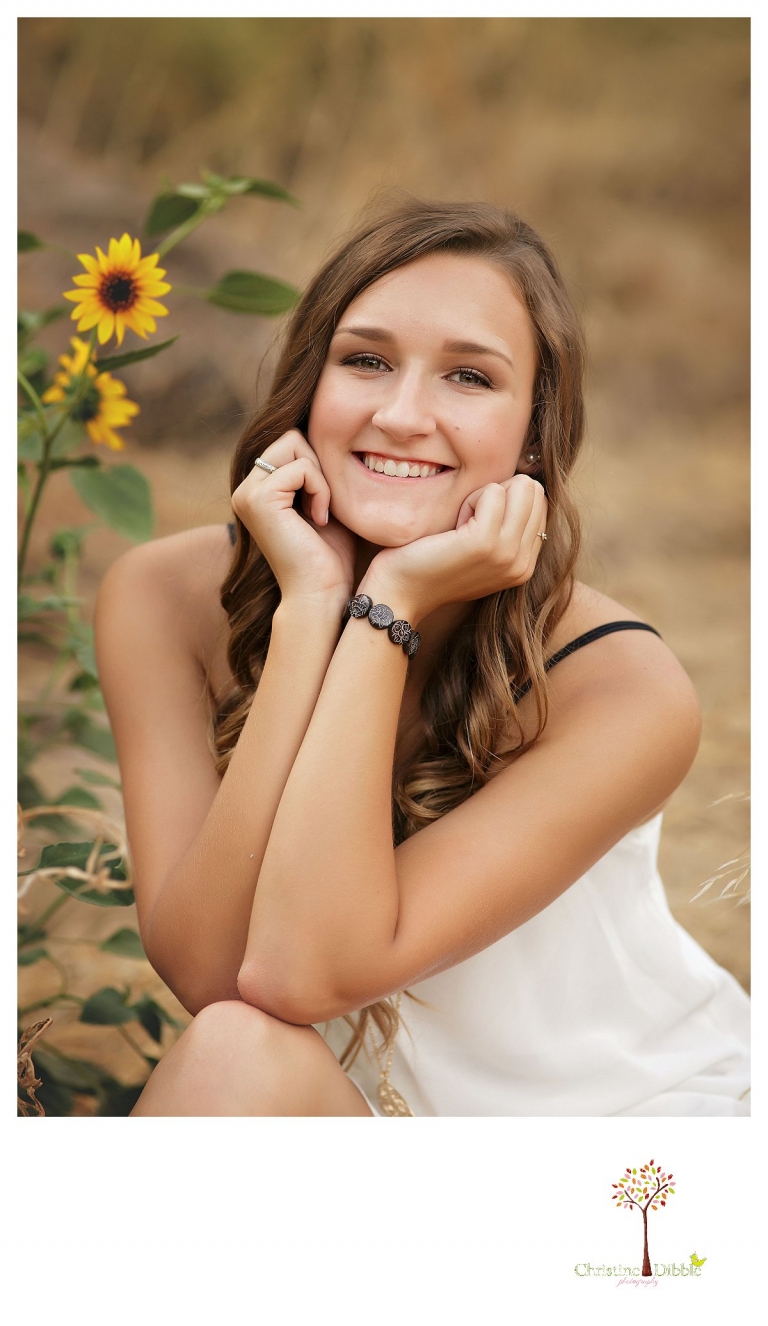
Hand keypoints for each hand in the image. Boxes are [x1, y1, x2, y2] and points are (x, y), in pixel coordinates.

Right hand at [231, 430, 356, 609]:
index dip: (319, 465)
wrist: (320, 596)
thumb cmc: (330, 558)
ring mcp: (247, 493)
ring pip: (295, 443)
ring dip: (321, 477)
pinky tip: (319, 519)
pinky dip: (321, 489)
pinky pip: (302, 466)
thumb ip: (317, 473)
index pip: (291, 441)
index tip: (325, 505)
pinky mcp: (259, 499)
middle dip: (319, 465)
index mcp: (257, 490)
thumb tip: (330, 432)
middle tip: (325, 506)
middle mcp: (245, 489)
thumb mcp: (323, 504)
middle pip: (291, 436)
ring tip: (322, 512)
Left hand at [358, 475, 547, 621]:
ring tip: (460, 525)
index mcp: (525, 565)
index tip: (476, 525)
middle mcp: (522, 563)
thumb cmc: (432, 564)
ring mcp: (507, 553)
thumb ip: (506, 527)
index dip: (506, 501)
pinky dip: (469, 499)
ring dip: (484, 497)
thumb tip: (523, 484)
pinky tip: (453, 526)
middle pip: (534, 492)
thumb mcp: (480, 550)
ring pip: (520, 488)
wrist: (400, 594)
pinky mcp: (485, 542)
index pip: (539, 504)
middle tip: (467, 522)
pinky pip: (493, 492)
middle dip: (499, 495)